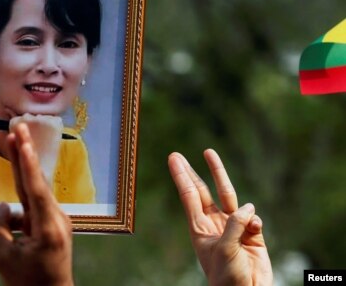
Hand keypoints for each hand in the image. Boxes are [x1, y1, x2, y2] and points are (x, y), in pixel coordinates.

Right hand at [0, 123, 72, 285]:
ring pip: (22, 207)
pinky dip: (6, 229)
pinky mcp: (48, 228)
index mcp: (48, 227)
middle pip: (34, 182)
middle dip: (22, 155)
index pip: (35, 188)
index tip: (22, 140)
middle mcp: (56, 220)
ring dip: (0, 221)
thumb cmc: (27, 283)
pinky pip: (24, 219)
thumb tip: (1, 207)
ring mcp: (54, 223)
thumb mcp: (4, 257)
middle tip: (19, 127)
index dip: (26, 162)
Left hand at [168, 149, 272, 285]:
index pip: (189, 195)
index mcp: (199, 228)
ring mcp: (233, 227)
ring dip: (218, 174)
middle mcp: (214, 224)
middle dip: (191, 172)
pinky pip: (253, 219)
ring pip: (227, 195)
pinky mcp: (252, 234)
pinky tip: (253, 233)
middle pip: (202, 191)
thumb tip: (249, 207)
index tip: (173, 158)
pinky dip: (254, 221)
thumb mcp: (225, 249)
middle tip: (178, 155)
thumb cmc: (228, 277)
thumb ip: (234, 224)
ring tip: (208, 153)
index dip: (181, 176)